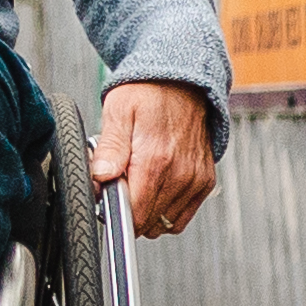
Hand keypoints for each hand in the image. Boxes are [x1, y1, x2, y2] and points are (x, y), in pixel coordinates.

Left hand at [91, 77, 215, 237]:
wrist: (183, 82)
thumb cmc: (148, 94)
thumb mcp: (118, 112)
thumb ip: (110, 148)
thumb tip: (100, 177)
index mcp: (156, 159)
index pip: (135, 213)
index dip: (114, 210)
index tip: (106, 194)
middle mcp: (181, 174)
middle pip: (148, 222)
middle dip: (128, 209)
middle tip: (119, 182)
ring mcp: (195, 180)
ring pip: (164, 223)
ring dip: (147, 211)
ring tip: (138, 181)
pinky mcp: (204, 182)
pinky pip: (181, 216)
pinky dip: (165, 210)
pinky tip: (154, 189)